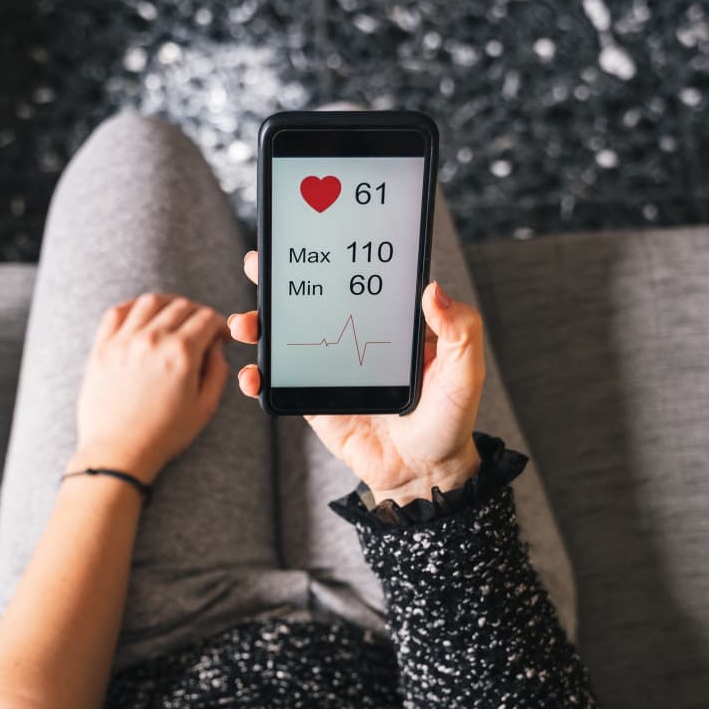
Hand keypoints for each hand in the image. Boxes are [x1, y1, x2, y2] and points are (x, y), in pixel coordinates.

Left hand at [73, 293, 229, 481]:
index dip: (220, 323)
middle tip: (201, 327)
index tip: (220, 334)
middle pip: (181, 306)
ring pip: (150, 302)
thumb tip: (216, 346)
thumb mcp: (205, 407)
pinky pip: (117, 312)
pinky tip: (141, 315)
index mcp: (182, 354)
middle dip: (198, 313)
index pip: (207, 318)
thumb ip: (217, 370)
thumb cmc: (163, 435)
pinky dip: (133, 307)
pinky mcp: (102, 348)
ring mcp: (124, 341)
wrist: (118, 453)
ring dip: (168, 304)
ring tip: (173, 315)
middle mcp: (153, 340)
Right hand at [228, 251, 483, 504]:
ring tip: (245, 323)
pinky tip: (251, 376)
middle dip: (277, 280)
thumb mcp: (464, 371)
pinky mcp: (312, 400)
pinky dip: (257, 379)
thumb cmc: (448, 419)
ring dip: (257, 325)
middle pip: (309, 300)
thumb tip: (433, 289)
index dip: (330, 256)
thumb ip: (459, 330)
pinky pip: (278, 385)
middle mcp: (353, 337)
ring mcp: (328, 368)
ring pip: (284, 338)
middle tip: (258, 265)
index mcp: (387, 322)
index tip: (307, 236)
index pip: (355, 279)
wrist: (424, 472)